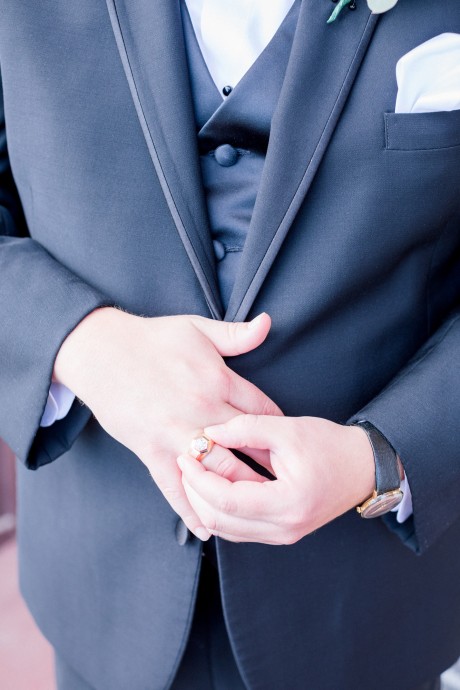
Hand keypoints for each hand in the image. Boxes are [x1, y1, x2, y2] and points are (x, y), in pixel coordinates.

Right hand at [53, 308, 282, 539]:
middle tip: (289, 486)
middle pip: (247, 447)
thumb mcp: (198, 328)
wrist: (101, 352)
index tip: (290, 447)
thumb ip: (236, 334)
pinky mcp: (152, 451)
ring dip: (240, 492)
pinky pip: (175, 488)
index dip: (279, 430)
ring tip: (261, 509)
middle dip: (269, 467)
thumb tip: (268, 322)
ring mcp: (176, 434)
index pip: (262, 411)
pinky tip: (209, 527)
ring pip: (217, 471)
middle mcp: (202, 410)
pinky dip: (192, 511)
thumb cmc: (152, 338)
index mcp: (218, 380)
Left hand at [177, 415, 375, 544]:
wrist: (362, 467)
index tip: (187, 456)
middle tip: (185, 463)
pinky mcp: (279, 532)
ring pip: (225, 530)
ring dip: (203, 503)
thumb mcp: (288, 429)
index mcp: (288, 503)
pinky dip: (219, 510)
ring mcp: (282, 535)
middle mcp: (284, 528)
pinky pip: (238, 529)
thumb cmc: (330, 446)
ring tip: (195, 472)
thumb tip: (210, 433)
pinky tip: (212, 486)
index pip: (227, 501)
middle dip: (194, 492)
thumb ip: (247, 428)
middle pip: (220, 521)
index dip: (199, 479)